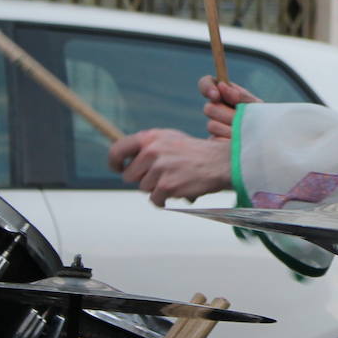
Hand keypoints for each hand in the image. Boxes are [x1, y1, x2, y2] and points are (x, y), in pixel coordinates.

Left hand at [110, 129, 231, 206]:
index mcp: (150, 137)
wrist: (223, 162)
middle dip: (142, 179)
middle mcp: (151, 151)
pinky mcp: (166, 186)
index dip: (114, 162)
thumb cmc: (198, 152)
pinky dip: (164, 200)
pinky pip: (155, 200)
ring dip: (157, 189)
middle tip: (161, 177)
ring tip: (176, 181)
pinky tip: (178, 192)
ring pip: (143, 188)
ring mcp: (159, 168)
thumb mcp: (171, 139)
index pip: (117, 150)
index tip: (118, 168)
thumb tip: (127, 160)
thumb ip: (149, 146)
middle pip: (129, 176)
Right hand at [199, 75, 260, 138]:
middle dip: (227, 114)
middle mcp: (218, 108)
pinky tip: (239, 141)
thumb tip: (222, 86)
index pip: (207, 83)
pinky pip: (215, 140)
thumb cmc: (262, 119)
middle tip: (241, 119)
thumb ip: (241, 96)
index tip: (216, 95)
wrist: (268, 140)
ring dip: (230, 128)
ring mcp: (215, 125)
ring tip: (246, 132)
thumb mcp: (256, 105)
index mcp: (227, 94)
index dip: (207, 87)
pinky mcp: (215, 141)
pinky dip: (228, 139)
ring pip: (211, 125)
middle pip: (208, 108)